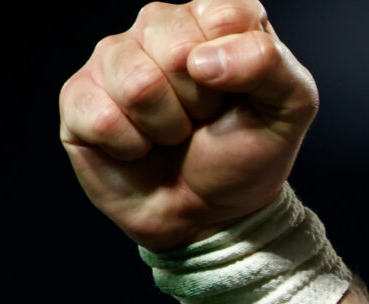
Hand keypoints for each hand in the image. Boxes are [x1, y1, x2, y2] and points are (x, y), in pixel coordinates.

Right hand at [59, 0, 316, 248]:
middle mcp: (158, 26)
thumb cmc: (245, 157)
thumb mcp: (289, 110)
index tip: (238, 96)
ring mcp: (113, 58)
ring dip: (166, 126)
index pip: (223, 13)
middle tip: (203, 120)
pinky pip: (100, 116)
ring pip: (136, 83)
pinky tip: (139, 146)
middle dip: (200, 101)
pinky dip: (131, 146)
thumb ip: (271, 65)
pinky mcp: (79, 96)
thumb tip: (203, 59)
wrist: (212, 217)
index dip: (237, 68)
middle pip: (174, 47)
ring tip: (173, 135)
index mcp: (213, 19)